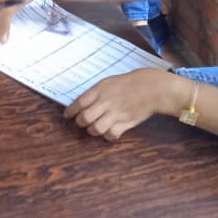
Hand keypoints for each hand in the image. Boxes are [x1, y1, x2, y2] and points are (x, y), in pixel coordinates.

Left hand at [64, 68, 182, 140]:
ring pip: (96, 128)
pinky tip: (108, 132)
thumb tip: (82, 103)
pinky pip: (111, 134)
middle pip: (85, 118)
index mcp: (100, 90)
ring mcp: (116, 113)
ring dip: (92, 131)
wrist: (150, 87)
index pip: (79, 102)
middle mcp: (106, 102)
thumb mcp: (109, 81)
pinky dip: (107, 136)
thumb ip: (95, 92)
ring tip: (94, 128)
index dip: (71, 111)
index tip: (67, 115)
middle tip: (82, 122)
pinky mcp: (126, 122)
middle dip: (80, 122)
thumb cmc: (128, 83)